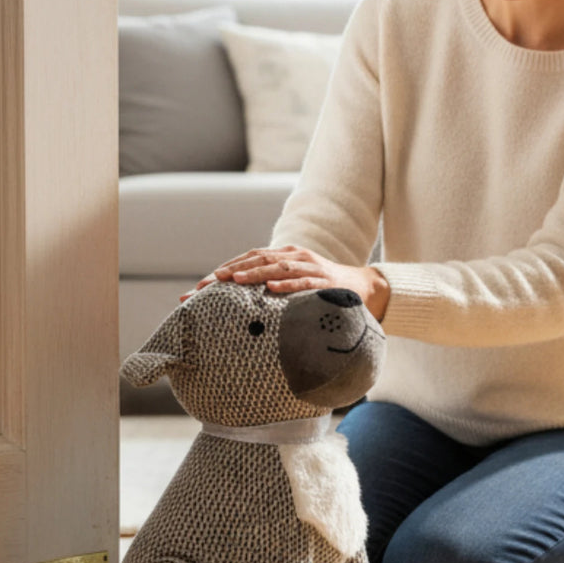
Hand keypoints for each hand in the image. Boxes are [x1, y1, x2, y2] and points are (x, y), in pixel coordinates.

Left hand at [181, 246, 388, 320]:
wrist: (364, 288)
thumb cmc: (323, 289)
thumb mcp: (294, 284)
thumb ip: (271, 287)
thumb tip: (238, 306)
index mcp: (285, 256)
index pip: (248, 259)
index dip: (224, 270)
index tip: (199, 287)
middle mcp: (296, 257)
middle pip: (257, 259)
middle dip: (229, 272)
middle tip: (205, 286)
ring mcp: (312, 268)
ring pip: (278, 266)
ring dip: (254, 272)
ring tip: (233, 281)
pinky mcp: (327, 282)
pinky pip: (305, 282)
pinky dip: (288, 284)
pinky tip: (272, 288)